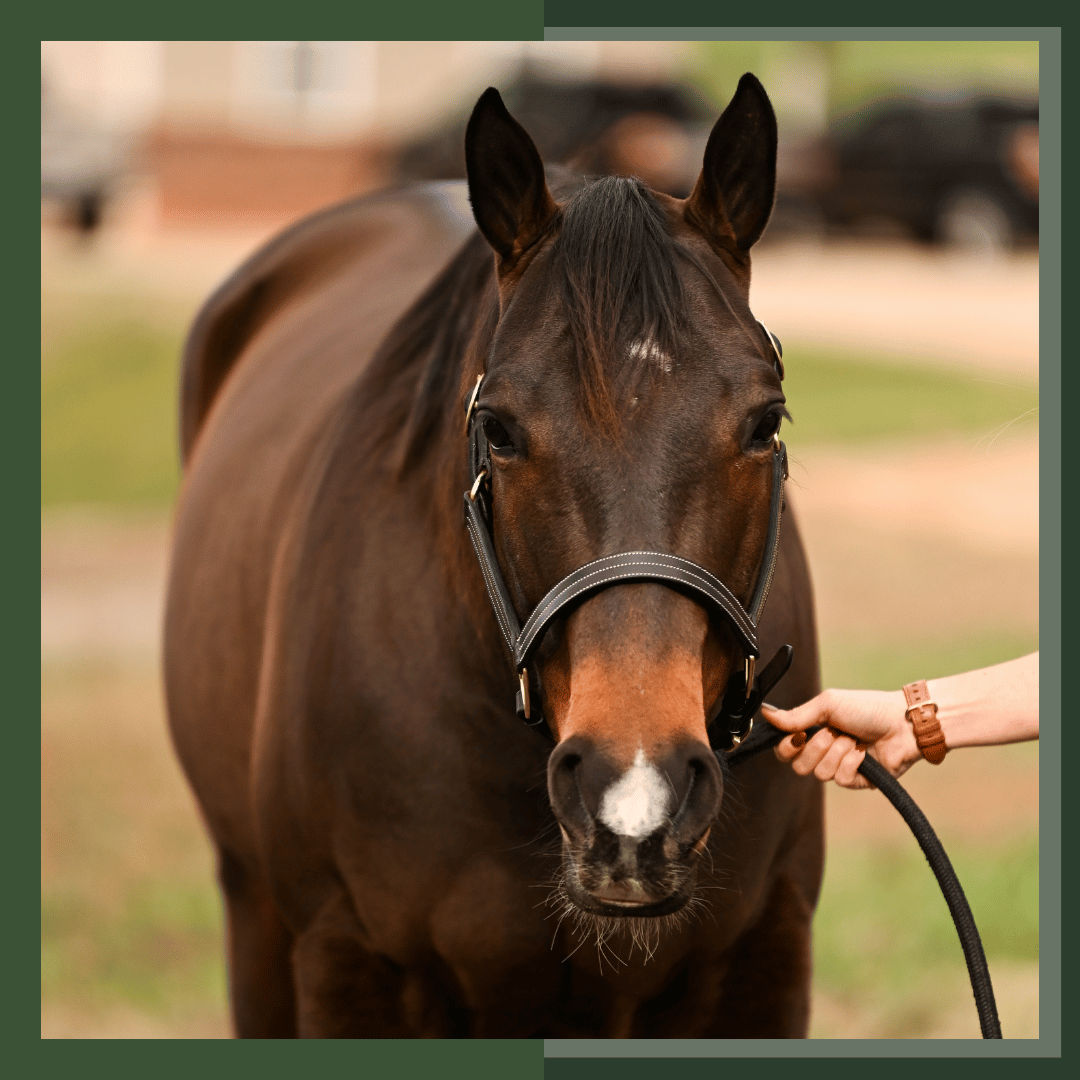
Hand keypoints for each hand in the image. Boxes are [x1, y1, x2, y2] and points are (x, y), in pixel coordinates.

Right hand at [760, 689, 919, 788]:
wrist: (902, 722)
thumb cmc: (866, 708)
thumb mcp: (827, 705)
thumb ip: (795, 715)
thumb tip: (765, 713)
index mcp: (813, 732)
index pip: (784, 750)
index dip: (787, 747)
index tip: (798, 735)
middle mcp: (823, 751)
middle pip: (798, 766)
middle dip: (815, 748)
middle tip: (832, 733)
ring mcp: (840, 767)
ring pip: (819, 774)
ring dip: (837, 753)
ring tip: (853, 740)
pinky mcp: (857, 780)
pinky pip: (841, 780)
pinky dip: (851, 763)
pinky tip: (863, 753)